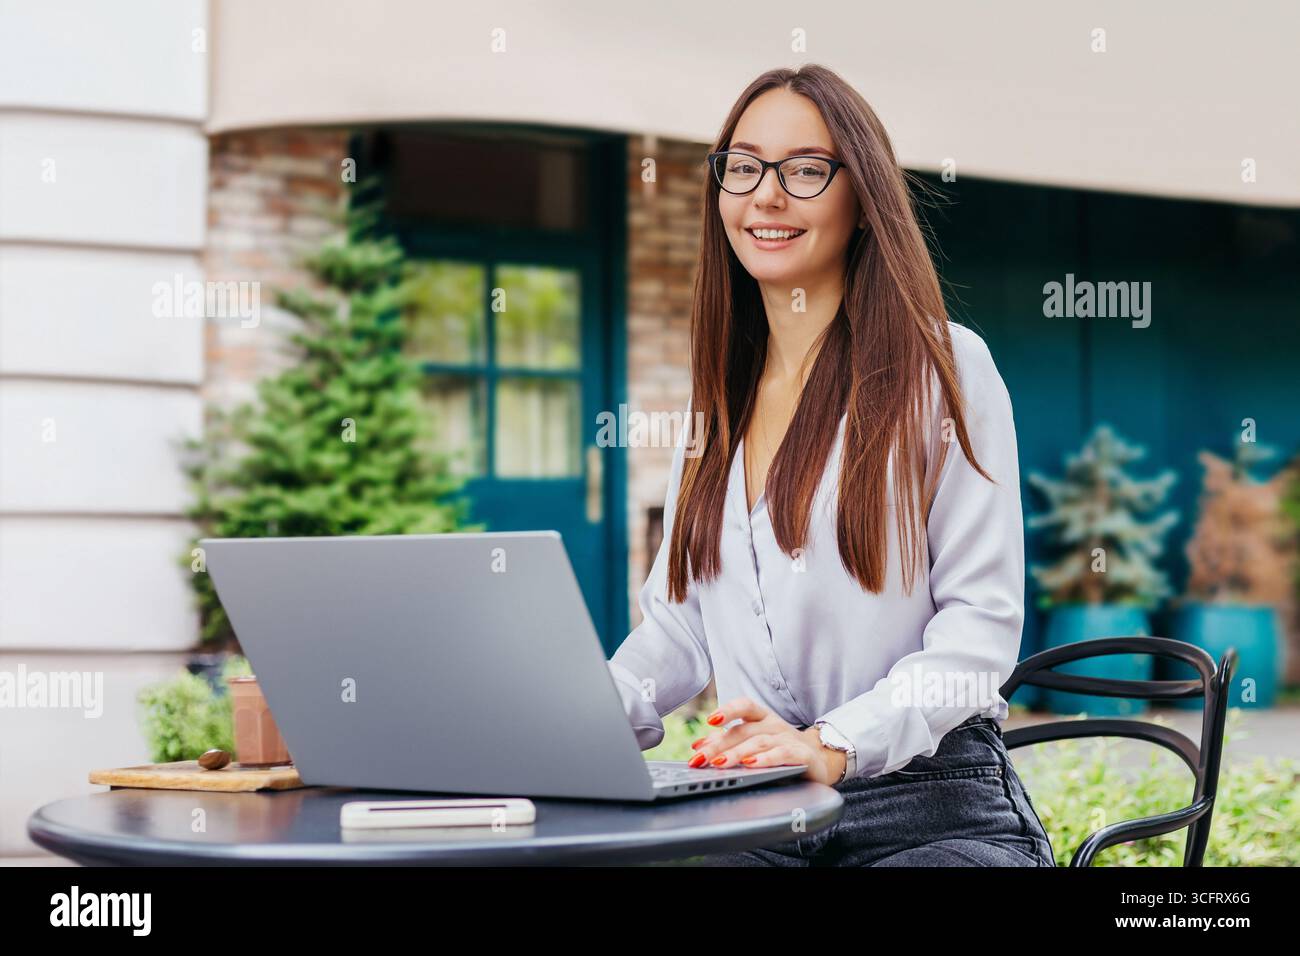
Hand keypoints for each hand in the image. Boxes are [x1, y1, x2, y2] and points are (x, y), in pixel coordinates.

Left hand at [686, 697, 846, 785]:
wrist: (820, 760)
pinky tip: (751, 765)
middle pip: (743, 730)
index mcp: (762, 717)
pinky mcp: (801, 755)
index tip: (710, 719)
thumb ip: (729, 743)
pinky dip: (764, 759)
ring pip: (759, 742)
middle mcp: (775, 724)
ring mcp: (788, 738)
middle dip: (718, 745)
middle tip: (699, 758)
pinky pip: (781, 754)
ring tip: (719, 763)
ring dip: (736, 753)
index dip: (727, 710)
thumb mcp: (755, 742)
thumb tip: (698, 747)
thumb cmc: (781, 749)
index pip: (745, 705)